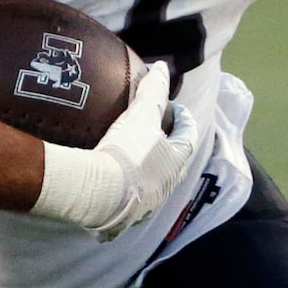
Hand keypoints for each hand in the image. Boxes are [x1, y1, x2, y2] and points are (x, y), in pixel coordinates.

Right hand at [28, 61, 201, 239]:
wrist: (98, 193)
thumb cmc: (127, 152)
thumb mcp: (141, 115)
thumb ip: (153, 91)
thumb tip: (163, 68)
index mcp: (176, 162)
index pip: (188, 137)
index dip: (183, 119)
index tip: (175, 108)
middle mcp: (166, 187)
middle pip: (174, 164)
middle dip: (169, 148)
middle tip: (157, 133)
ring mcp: (146, 206)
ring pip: (153, 188)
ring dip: (149, 173)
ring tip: (134, 160)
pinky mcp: (124, 220)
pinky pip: (128, 207)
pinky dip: (125, 196)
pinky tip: (113, 191)